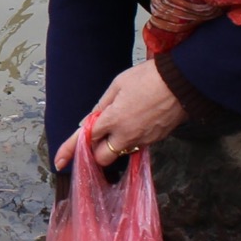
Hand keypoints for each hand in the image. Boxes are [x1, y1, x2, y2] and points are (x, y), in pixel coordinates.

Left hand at [57, 60, 187, 169]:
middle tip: (97, 136)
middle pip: (102, 158)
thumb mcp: (118, 84)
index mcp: (113, 119)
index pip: (85, 139)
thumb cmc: (148, 78)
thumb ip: (101, 106)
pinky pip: (136, 146)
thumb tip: (88, 123)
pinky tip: (136, 121)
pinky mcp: (155, 141)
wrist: (182, 83)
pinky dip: (130, 139)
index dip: (68, 151)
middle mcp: (126, 135)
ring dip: (114, 145)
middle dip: (95, 151)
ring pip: (120, 153)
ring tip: (120, 123)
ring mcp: (142, 140)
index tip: (58, 162)